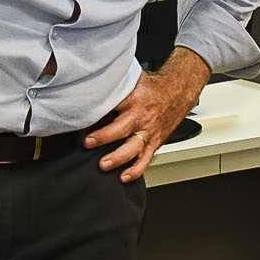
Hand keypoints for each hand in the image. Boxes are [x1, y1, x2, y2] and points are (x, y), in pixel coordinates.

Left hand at [86, 47, 209, 181]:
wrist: (178, 93)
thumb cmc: (152, 89)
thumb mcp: (132, 81)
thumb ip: (115, 88)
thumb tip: (91, 89)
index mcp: (133, 99)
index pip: (112, 104)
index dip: (96, 110)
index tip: (81, 117)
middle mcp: (140, 117)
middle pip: (121, 128)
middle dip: (104, 137)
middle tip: (88, 143)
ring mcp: (148, 132)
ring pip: (133, 148)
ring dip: (118, 157)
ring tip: (104, 164)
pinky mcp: (153, 143)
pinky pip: (145, 159)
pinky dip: (135, 170)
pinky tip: (124, 177)